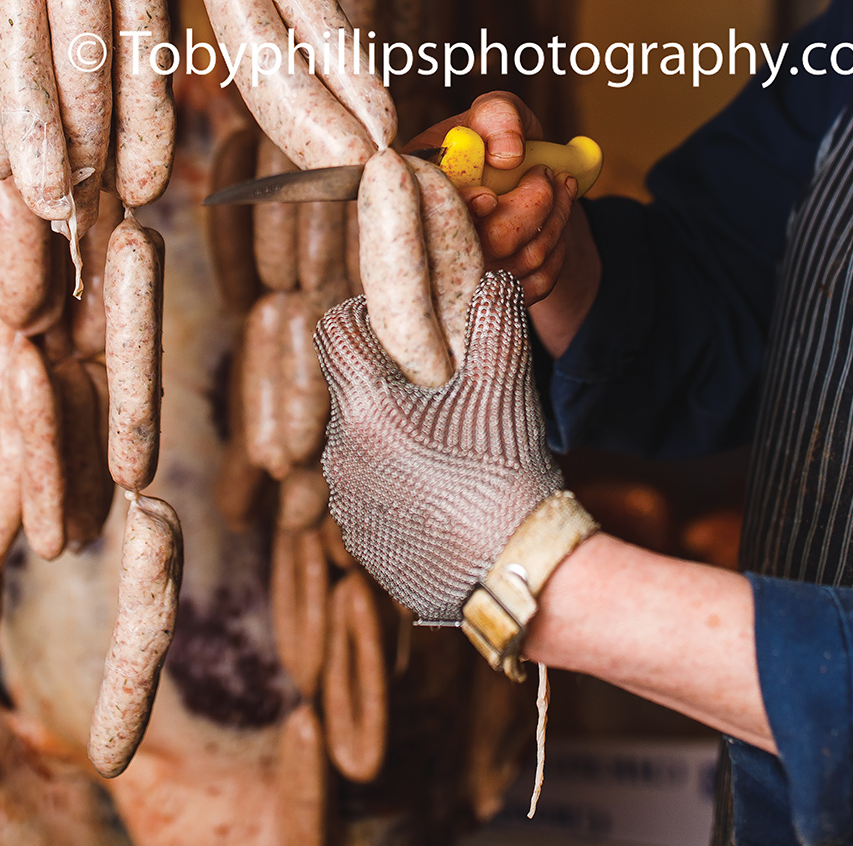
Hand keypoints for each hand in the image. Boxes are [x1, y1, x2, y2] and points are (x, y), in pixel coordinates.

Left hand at [316, 270, 561, 625]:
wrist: (517, 575)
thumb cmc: (506, 475)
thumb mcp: (504, 386)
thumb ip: (496, 319)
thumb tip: (494, 277)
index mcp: (365, 411)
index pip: (336, 333)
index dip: (364, 315)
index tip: (399, 320)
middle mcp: (340, 458)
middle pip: (351, 392)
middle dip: (389, 381)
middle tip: (440, 387)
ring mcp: (348, 507)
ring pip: (359, 446)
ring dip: (392, 435)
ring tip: (449, 446)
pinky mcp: (364, 546)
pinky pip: (369, 494)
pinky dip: (397, 484)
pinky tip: (444, 493)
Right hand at [408, 94, 599, 343]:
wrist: (517, 177)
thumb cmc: (496, 141)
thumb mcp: (496, 111)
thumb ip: (497, 116)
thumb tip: (507, 155)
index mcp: (420, 192)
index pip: (429, 215)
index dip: (460, 212)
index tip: (488, 197)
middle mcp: (436, 241)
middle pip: (490, 244)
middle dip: (534, 206)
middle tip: (548, 173)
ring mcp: (467, 276)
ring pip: (523, 261)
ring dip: (556, 218)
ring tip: (561, 185)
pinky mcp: (499, 296)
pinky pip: (540, 280)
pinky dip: (558, 245)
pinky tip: (554, 217)